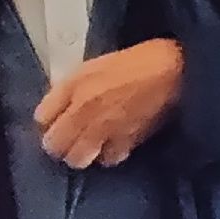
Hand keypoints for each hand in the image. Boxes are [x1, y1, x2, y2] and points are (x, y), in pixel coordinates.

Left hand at [36, 37, 183, 166]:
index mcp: (75, 84)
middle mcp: (84, 109)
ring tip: (90, 146)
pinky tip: (114, 144)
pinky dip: (109, 155)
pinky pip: (108, 159)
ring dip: (81, 154)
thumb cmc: (141, 59)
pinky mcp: (127, 142)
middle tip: (70, 138)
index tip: (55, 121)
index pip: (41, 117)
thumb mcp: (98, 63)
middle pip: (54, 144)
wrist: (177, 69)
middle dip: (59, 143)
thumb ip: (74, 86)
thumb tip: (59, 108)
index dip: (48, 121)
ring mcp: (104, 128)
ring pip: (77, 158)